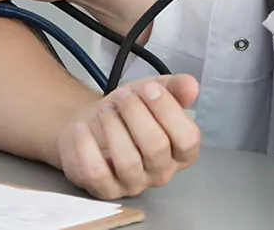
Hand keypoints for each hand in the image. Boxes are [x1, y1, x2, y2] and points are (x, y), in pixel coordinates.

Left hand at [57, 75, 200, 198]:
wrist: (90, 124)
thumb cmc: (126, 113)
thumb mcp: (152, 92)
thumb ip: (174, 87)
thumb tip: (191, 85)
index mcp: (180, 151)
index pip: (188, 139)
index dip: (168, 110)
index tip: (149, 88)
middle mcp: (160, 172)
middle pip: (156, 147)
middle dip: (136, 113)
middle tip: (122, 97)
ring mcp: (132, 183)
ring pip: (128, 162)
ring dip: (113, 127)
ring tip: (104, 110)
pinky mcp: (103, 188)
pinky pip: (96, 172)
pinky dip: (86, 146)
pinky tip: (82, 128)